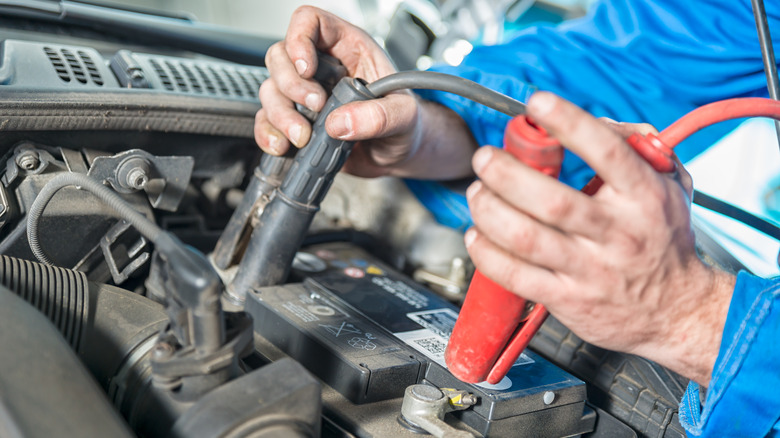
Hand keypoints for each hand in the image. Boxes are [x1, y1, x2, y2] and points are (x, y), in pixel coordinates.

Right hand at [255, 6, 420, 177]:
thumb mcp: (405, 117)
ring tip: (304, 137)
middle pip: (280, 56)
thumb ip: (380, 116)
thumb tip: (340, 122)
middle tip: (316, 107)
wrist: (400, 155)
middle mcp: (322, 68)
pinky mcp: (297, 122)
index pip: (311, 22)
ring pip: (270, 90)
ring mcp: (306, 96)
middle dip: (290, 85)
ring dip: (280, 115)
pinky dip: (268, 134)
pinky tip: (283, 146)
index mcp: (349, 49)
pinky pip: (267, 121)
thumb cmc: (406, 124)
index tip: (307, 69)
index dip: (300, 39)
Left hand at [464, 92, 734, 384]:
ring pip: (526, 238)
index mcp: (644, 197)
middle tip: (484, 158)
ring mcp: (590, 270)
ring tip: (477, 192)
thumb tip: (592, 119)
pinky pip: (516, 276)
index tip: (538, 103)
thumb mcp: (670, 186)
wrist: (678, 311)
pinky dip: (487, 253)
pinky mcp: (568, 299)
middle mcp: (617, 234)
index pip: (607, 153)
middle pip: (552, 200)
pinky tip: (477, 235)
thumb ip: (637, 148)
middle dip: (506, 174)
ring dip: (489, 210)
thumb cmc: (663, 241)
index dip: (569, 123)